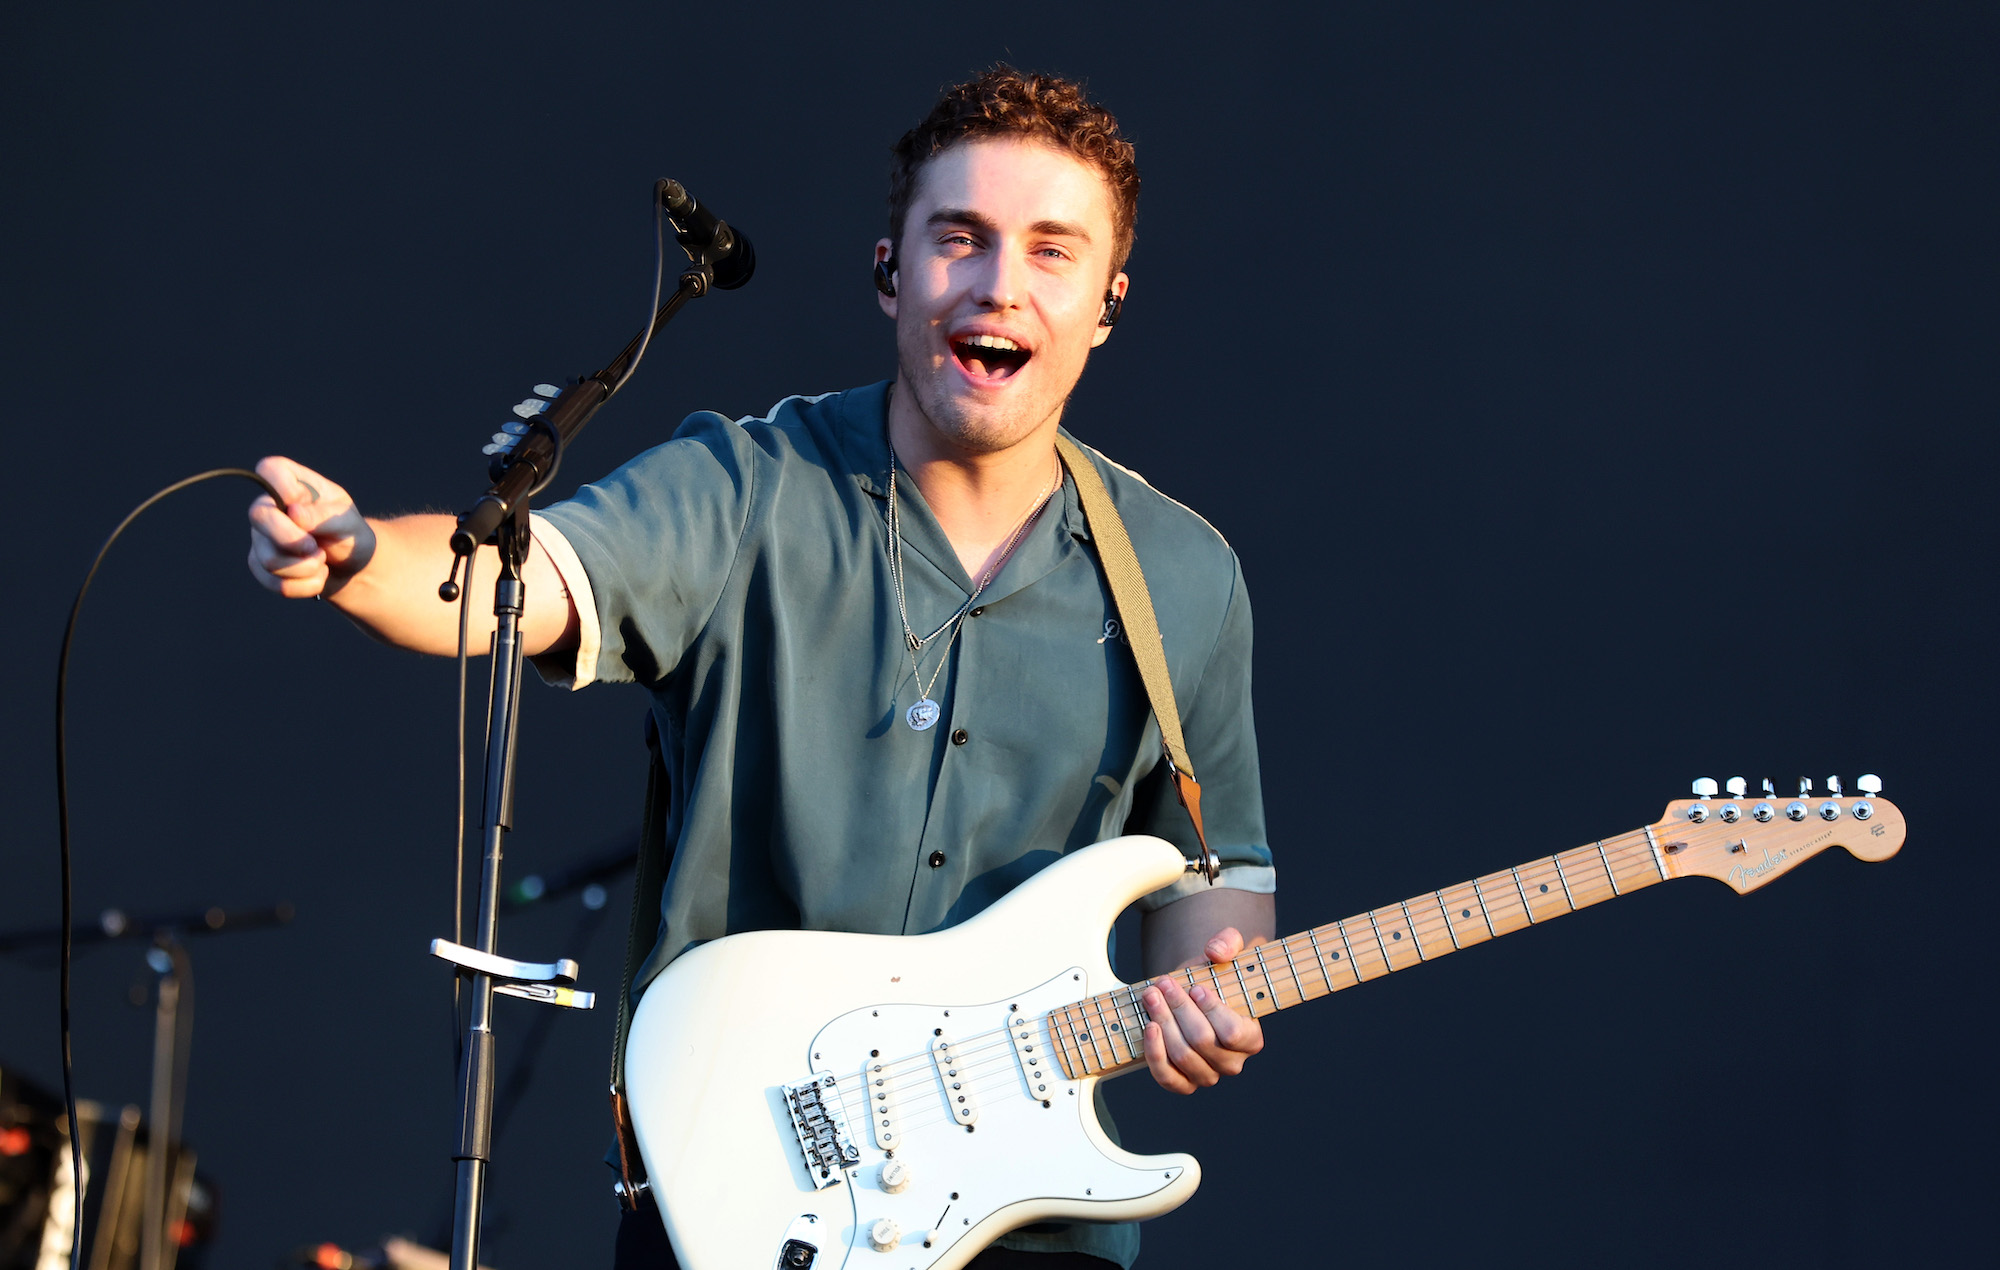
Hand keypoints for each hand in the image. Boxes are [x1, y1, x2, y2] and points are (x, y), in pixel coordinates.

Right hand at [246, 456, 375, 598]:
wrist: (351, 568)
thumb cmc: (350, 534)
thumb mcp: (348, 522)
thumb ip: (324, 516)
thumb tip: (294, 513)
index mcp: (293, 485)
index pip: (269, 469)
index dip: (281, 485)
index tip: (300, 501)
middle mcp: (269, 508)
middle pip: (259, 517)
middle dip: (293, 540)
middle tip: (317, 549)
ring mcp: (260, 537)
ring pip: (269, 558)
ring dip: (305, 568)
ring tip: (322, 562)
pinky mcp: (260, 565)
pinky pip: (274, 582)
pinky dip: (304, 585)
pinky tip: (317, 577)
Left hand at [1139, 926, 1264, 1093]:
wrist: (1193, 992)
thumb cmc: (1214, 974)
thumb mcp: (1227, 950)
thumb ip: (1229, 942)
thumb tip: (1215, 951)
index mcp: (1251, 1038)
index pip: (1233, 1033)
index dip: (1212, 1011)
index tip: (1196, 988)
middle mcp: (1232, 1063)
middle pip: (1202, 1042)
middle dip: (1178, 1009)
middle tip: (1163, 983)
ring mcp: (1206, 1075)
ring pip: (1182, 1056)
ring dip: (1162, 1023)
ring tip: (1151, 996)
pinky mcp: (1181, 1082)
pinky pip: (1167, 1078)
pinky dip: (1154, 1054)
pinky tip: (1148, 1026)